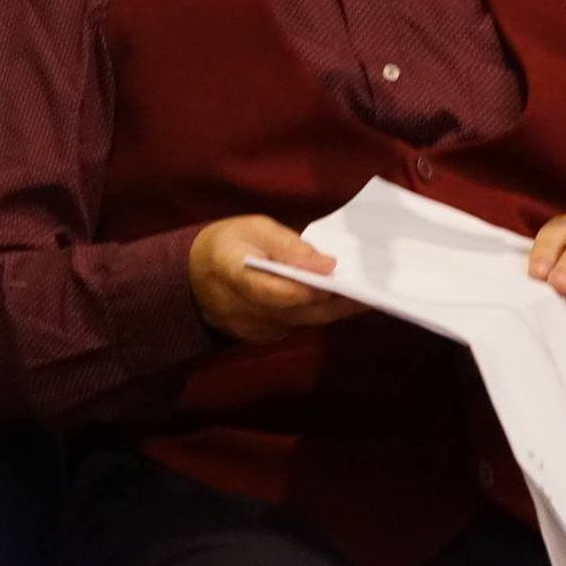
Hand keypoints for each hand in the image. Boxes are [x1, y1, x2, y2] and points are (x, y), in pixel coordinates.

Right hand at [188, 215, 363, 343]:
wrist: (193, 276)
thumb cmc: (229, 242)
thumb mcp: (255, 227)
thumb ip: (288, 246)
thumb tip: (327, 265)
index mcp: (230, 269)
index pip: (269, 289)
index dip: (304, 288)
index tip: (336, 278)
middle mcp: (238, 307)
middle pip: (294, 311)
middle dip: (334, 302)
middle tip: (372, 290)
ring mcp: (248, 328)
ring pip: (300, 322)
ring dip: (332, 309)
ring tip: (365, 294)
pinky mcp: (260, 338)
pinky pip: (295, 327)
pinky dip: (317, 314)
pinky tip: (340, 301)